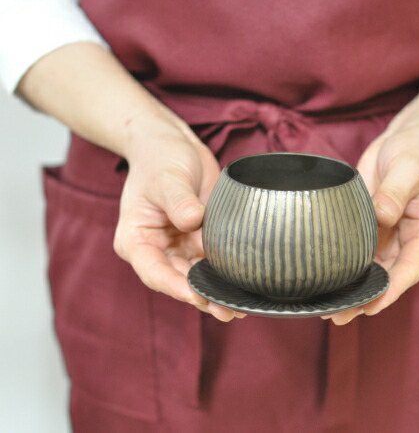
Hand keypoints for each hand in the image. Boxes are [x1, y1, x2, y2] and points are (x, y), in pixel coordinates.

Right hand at [113, 116, 242, 321]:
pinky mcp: (199, 239)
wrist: (173, 144)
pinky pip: (213, 261)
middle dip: (202, 297)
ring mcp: (179, 246)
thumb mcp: (167, 177)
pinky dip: (227, 273)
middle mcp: (157, 249)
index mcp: (137, 239)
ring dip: (217, 291)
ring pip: (198, 276)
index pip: (154, 272)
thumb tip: (193, 221)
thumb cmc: (160, 158)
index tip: (198, 297)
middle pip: (178, 281)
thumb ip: (178, 200)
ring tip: (241, 307)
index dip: (176, 287)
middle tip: (228, 311)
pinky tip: (245, 284)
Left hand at [324, 125, 418, 324]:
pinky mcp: (378, 231)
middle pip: (391, 277)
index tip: (370, 307)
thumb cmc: (417, 152)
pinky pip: (364, 256)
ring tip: (330, 309)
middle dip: (368, 298)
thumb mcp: (407, 166)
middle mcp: (414, 241)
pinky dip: (349, 270)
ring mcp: (396, 239)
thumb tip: (380, 216)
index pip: (412, 267)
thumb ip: (394, 192)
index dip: (391, 290)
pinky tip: (331, 283)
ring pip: (376, 272)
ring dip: (356, 290)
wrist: (411, 141)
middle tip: (339, 316)